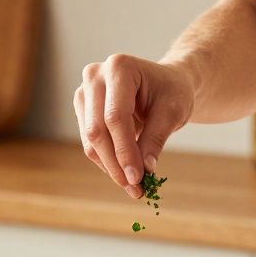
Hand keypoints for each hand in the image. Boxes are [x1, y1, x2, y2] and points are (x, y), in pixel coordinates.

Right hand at [74, 54, 195, 197]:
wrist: (165, 83)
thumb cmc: (172, 92)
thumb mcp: (173, 112)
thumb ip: (156, 138)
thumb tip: (143, 170)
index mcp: (119, 67)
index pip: (115, 117)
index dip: (125, 151)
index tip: (138, 178)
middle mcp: (95, 75)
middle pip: (97, 130)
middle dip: (115, 164)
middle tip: (135, 189)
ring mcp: (84, 91)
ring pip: (90, 139)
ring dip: (110, 167)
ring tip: (134, 186)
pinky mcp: (82, 108)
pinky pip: (90, 142)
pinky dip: (107, 161)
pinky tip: (125, 174)